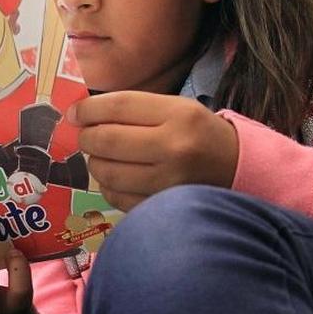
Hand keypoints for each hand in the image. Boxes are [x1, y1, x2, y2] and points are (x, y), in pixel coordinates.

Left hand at [69, 91, 239, 211]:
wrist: (238, 169)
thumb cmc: (198, 134)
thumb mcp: (176, 109)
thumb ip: (133, 109)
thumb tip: (80, 115)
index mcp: (179, 115)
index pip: (119, 106)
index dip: (88, 109)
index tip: (74, 113)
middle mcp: (174, 148)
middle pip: (106, 140)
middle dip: (87, 138)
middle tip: (86, 137)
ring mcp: (168, 182)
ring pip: (107, 172)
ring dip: (96, 164)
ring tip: (103, 158)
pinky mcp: (161, 207)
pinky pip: (116, 197)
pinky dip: (109, 187)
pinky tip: (117, 179)